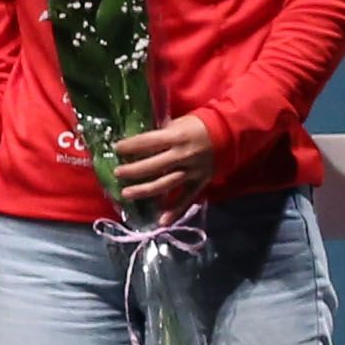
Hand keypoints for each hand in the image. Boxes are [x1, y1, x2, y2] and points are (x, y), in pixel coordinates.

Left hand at [103, 113, 225, 213]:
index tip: (116, 149)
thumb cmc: (195, 126)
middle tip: (117, 173)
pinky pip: (186, 199)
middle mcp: (183, 155)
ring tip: (126, 194)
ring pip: (166, 184)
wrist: (227, 134)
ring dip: (145, 190)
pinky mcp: (200, 182)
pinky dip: (175, 211)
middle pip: (154, 166)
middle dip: (133, 170)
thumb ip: (159, 134)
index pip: (149, 142)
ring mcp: (192, 171)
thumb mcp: (176, 123)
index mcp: (176, 136)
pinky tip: (161, 221)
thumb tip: (134, 142)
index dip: (131, 146)